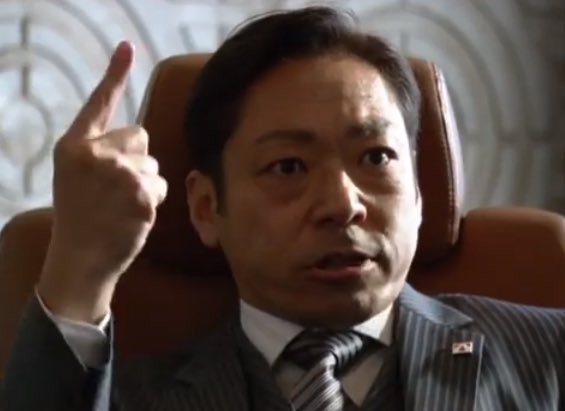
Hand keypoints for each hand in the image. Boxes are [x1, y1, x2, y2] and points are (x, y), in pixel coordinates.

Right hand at [38, 41, 167, 321]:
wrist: (80, 258)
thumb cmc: (81, 215)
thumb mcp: (76, 175)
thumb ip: (99, 150)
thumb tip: (139, 135)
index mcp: (73, 146)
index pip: (99, 104)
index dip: (114, 74)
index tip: (127, 47)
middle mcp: (94, 154)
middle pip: (140, 134)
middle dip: (135, 158)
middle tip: (114, 187)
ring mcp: (118, 174)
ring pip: (153, 162)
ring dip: (145, 181)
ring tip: (121, 204)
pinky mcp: (140, 194)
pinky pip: (161, 184)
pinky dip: (153, 199)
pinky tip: (133, 214)